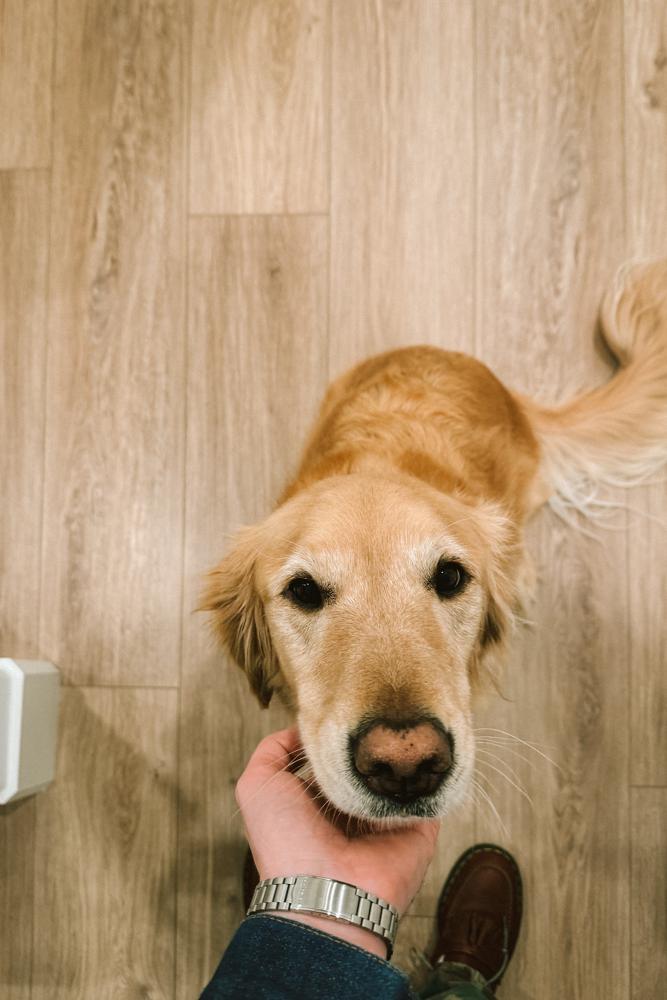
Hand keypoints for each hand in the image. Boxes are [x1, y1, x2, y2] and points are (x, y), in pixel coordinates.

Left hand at [236, 728, 439, 956]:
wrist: (325, 894)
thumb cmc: (285, 841)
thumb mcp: (258, 787)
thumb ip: (272, 751)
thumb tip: (304, 729)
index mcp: (324, 800)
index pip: (339, 755)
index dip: (339, 732)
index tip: (344, 709)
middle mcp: (359, 807)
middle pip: (372, 758)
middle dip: (372, 737)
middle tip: (375, 713)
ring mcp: (392, 816)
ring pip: (402, 768)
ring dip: (399, 750)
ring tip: (397, 727)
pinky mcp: (421, 825)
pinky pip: (431, 787)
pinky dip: (427, 769)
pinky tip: (418, 749)